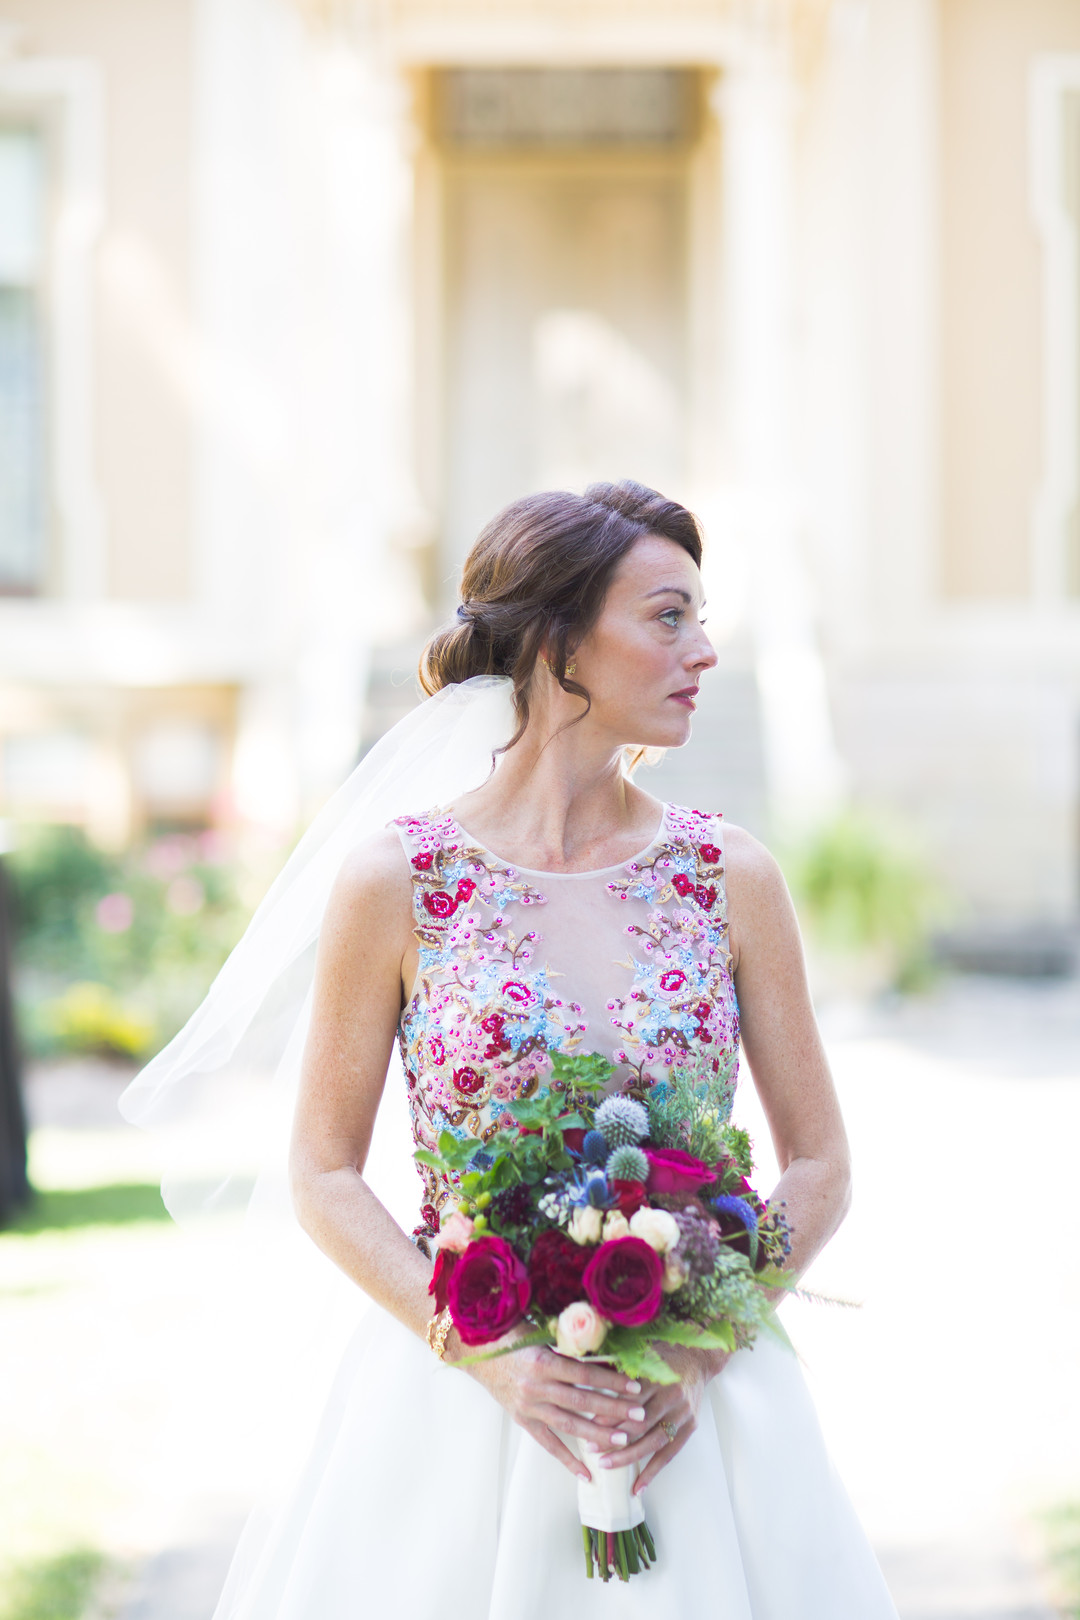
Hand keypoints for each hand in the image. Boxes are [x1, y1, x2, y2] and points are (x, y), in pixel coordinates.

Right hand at [461, 1335, 648, 1482]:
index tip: (635, 1385)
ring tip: (623, 1441)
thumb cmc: (510, 1334)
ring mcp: (528, 1406)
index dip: (611, 1380)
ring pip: (569, 1425)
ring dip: (598, 1434)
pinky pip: (548, 1444)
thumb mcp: (538, 1331)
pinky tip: (587, 1473)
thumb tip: (604, 1339)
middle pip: (582, 1401)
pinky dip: (567, 1460)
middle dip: (613, 1409)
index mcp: (542, 1361)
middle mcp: (536, 1386)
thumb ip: (567, 1339)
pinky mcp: (523, 1420)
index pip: (585, 1373)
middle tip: (640, 1416)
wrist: (474, 1352)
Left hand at [592, 1345, 731, 1492]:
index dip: (610, 1414)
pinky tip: (638, 1487)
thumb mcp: (643, 1354)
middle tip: (592, 1450)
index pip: (630, 1400)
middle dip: (614, 1439)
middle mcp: (672, 1396)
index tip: (589, 1424)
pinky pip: (670, 1454)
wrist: (698, 1359)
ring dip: (629, 1457)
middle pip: (640, 1423)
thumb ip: (618, 1366)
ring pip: (653, 1441)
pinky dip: (653, 1472)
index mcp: (657, 1377)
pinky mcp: (690, 1427)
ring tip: (606, 1466)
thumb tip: (584, 1371)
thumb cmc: (664, 1355)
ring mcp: (683, 1414)